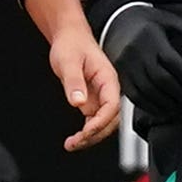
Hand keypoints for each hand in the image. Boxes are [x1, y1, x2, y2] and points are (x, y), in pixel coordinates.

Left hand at [50, 26, 122, 150]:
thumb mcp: (69, 61)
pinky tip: (75, 138)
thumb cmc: (72, 44)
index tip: (87, 131)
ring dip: (91, 137)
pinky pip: (93, 120)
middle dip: (95, 134)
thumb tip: (78, 102)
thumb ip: (74, 82)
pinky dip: (86, 132)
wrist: (69, 37)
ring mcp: (100, 97)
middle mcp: (107, 90)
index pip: (112, 106)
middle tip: (76, 142)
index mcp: (108, 79)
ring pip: (103, 123)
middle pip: (110, 119)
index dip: (101, 121)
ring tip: (72, 144)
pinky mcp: (92, 100)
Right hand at [101, 5, 181, 125]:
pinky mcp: (120, 76)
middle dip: (178, 93)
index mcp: (153, 39)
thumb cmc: (146, 20)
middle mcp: (138, 53)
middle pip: (161, 79)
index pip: (173, 62)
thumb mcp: (169, 20)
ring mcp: (127, 66)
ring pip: (147, 90)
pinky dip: (149, 106)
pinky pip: (134, 96)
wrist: (115, 19)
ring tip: (178, 108)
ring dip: (165, 103)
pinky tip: (160, 109)